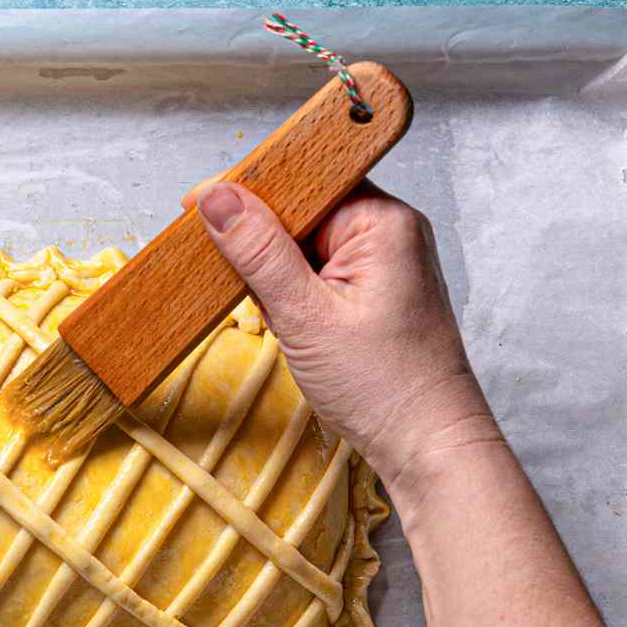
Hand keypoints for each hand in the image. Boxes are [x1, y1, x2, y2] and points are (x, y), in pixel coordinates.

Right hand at [188, 179, 500, 501]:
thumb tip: (219, 199)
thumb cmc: (387, 389)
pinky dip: (295, 293)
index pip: (301, 180)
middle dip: (262, 241)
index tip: (197, 206)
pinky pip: (320, 271)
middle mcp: (389, 232)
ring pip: (306, 243)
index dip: (247, 192)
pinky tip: (292, 322)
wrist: (429, 446)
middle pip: (301, 209)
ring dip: (277, 273)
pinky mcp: (376, 290)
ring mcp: (385, 262)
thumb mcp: (306, 317)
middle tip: (234, 275)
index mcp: (382, 222)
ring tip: (281, 315)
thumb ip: (259, 253)